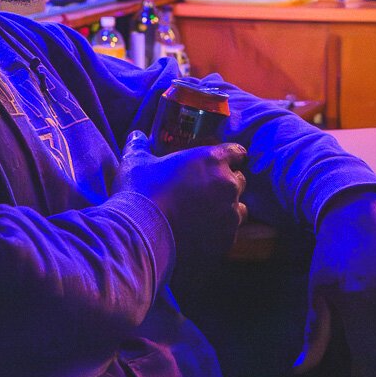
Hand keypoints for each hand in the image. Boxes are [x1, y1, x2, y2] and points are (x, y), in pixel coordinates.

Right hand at [118, 134, 247, 267]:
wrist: (140, 236)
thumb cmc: (141, 193)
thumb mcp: (136, 163)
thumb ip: (140, 146)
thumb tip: (136, 136)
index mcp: (212, 160)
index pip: (237, 152)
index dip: (230, 157)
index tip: (220, 164)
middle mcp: (228, 185)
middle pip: (239, 181)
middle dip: (226, 185)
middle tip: (205, 193)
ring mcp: (230, 214)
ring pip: (239, 209)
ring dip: (226, 211)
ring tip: (204, 217)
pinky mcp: (226, 240)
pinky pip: (230, 234)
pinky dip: (219, 234)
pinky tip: (201, 236)